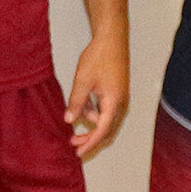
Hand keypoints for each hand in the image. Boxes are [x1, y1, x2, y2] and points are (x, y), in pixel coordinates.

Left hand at [63, 36, 128, 160]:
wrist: (112, 39)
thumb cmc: (99, 57)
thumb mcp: (82, 81)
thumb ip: (76, 102)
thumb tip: (69, 120)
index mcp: (114, 103)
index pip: (102, 130)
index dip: (89, 143)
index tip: (78, 152)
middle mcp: (121, 103)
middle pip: (107, 130)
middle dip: (90, 138)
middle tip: (73, 143)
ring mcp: (121, 97)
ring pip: (106, 120)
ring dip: (91, 123)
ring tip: (74, 119)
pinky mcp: (117, 92)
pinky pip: (106, 109)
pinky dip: (94, 112)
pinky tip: (82, 107)